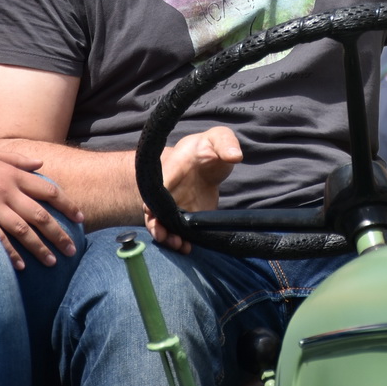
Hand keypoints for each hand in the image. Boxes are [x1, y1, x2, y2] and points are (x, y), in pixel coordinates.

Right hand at [0, 143, 82, 270]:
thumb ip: (18, 159)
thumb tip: (42, 164)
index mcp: (12, 174)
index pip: (48, 190)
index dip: (67, 205)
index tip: (81, 219)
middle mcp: (5, 189)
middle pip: (39, 215)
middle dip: (59, 233)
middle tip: (72, 249)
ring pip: (22, 230)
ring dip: (39, 247)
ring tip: (52, 261)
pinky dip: (10, 253)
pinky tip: (21, 265)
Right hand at [145, 126, 243, 252]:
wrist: (208, 158)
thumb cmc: (208, 145)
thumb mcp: (218, 138)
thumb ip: (224, 143)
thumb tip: (235, 155)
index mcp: (169, 171)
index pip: (155, 188)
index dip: (151, 202)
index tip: (152, 212)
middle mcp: (168, 191)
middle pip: (154, 211)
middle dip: (157, 226)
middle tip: (167, 236)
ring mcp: (177, 205)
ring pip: (164, 224)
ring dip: (168, 237)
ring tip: (180, 246)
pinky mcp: (189, 216)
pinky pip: (180, 231)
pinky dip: (181, 240)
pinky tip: (188, 248)